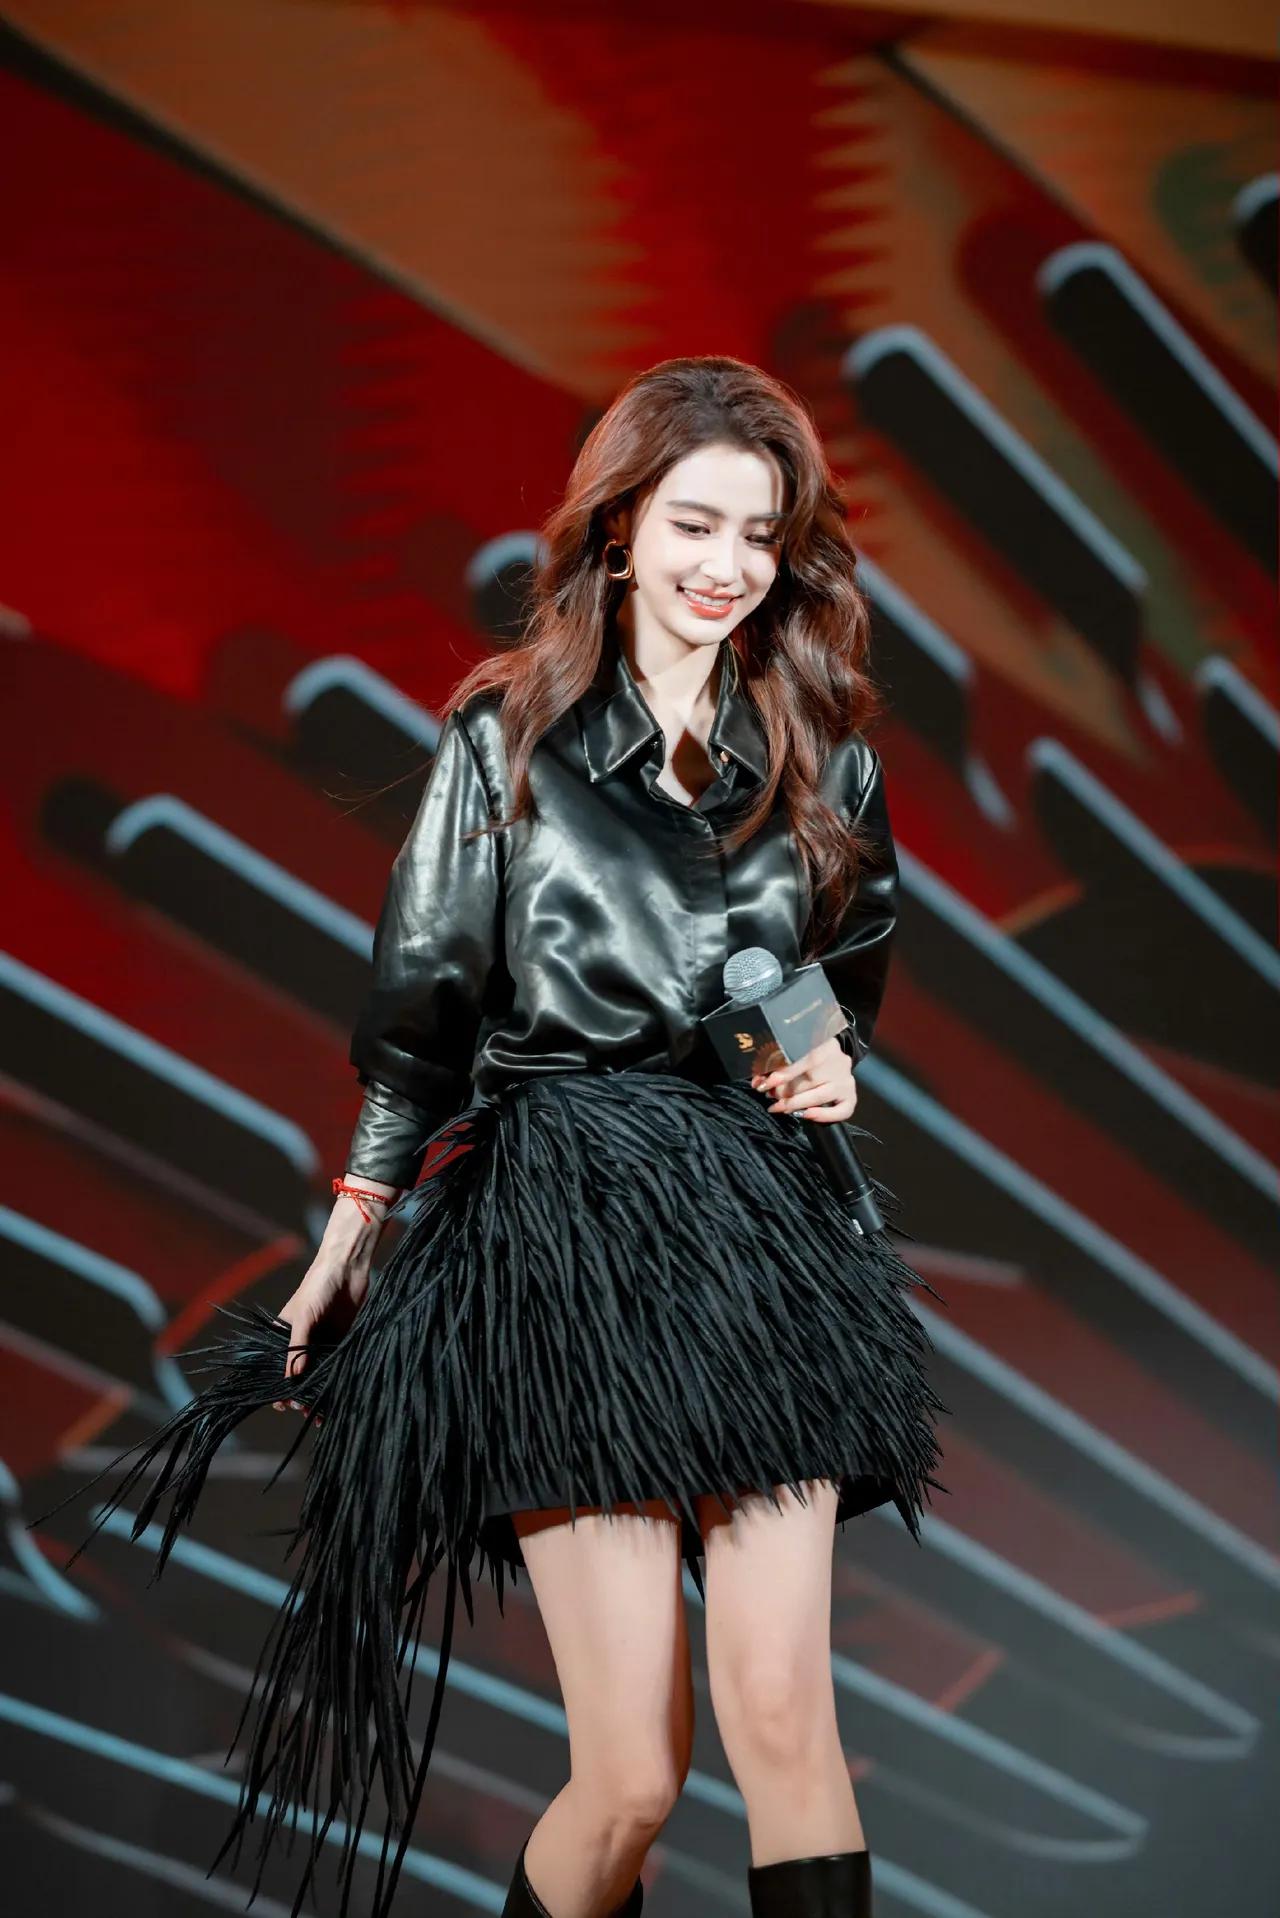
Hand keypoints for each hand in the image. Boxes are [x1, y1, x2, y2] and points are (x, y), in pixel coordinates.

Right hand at [271, 1192, 386, 1413]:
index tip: (282, 1404)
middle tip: (303, 1409)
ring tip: (320, 1413)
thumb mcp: (304, 1316)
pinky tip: (337, 1396)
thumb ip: (298, 1346)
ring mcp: (322, 1341)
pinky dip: (335, 1380)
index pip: (276, 1365)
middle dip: (299, 1393)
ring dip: (317, 1391)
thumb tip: (294, 1378)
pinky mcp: (341, 1339)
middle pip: (298, 1374)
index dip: (277, 1385)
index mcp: (284, 1334)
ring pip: (317, 1373)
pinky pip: (336, 1365)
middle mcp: (302, 1340)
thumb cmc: (318, 1286)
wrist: (348, 1267)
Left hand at [751, 1036, 856, 1123]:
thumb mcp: (800, 1052)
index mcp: (827, 1047)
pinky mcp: (852, 1098)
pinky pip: (842, 1111)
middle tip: (771, 1097)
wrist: (840, 1055)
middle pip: (811, 1080)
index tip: (766, 1084)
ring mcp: (847, 1082)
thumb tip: (757, 1082)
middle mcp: (839, 1064)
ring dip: (797, 1104)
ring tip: (779, 1108)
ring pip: (821, 1095)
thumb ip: (781, 1065)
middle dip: (786, 1091)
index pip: (806, 1060)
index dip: (784, 1074)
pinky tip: (806, 1115)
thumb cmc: (813, 1055)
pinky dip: (824, 1116)